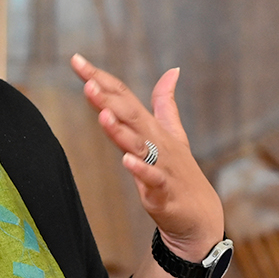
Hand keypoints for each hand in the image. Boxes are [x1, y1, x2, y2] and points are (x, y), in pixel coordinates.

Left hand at [71, 54, 224, 254]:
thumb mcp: (174, 135)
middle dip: (108, 99)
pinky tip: (127, 161)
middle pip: (130, 116)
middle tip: (87, 82)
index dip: (101, 79)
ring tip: (104, 115)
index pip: (125, 97)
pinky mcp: (163, 193)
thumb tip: (172, 71)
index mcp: (153, 128)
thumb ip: (165, 103)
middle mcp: (157, 142)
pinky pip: (152, 179)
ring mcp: (161, 167)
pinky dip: (140, 171)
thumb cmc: (181, 174)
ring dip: (120, 131)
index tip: (76, 60)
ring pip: (139, 146)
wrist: (201, 217)